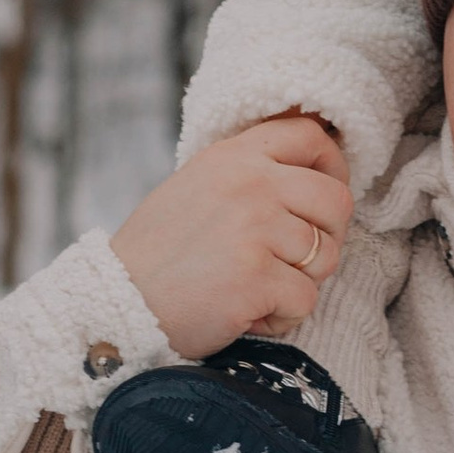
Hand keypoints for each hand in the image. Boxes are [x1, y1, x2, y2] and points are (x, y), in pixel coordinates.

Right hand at [110, 117, 354, 361]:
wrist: (116, 302)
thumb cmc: (159, 253)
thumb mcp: (198, 186)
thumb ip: (249, 174)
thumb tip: (311, 175)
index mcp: (234, 156)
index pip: (311, 136)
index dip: (333, 166)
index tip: (322, 199)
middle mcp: (250, 183)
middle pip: (336, 200)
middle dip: (329, 236)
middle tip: (298, 261)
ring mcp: (255, 228)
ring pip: (327, 256)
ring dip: (299, 283)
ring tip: (257, 290)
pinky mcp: (257, 276)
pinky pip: (306, 299)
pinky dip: (283, 316)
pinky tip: (248, 314)